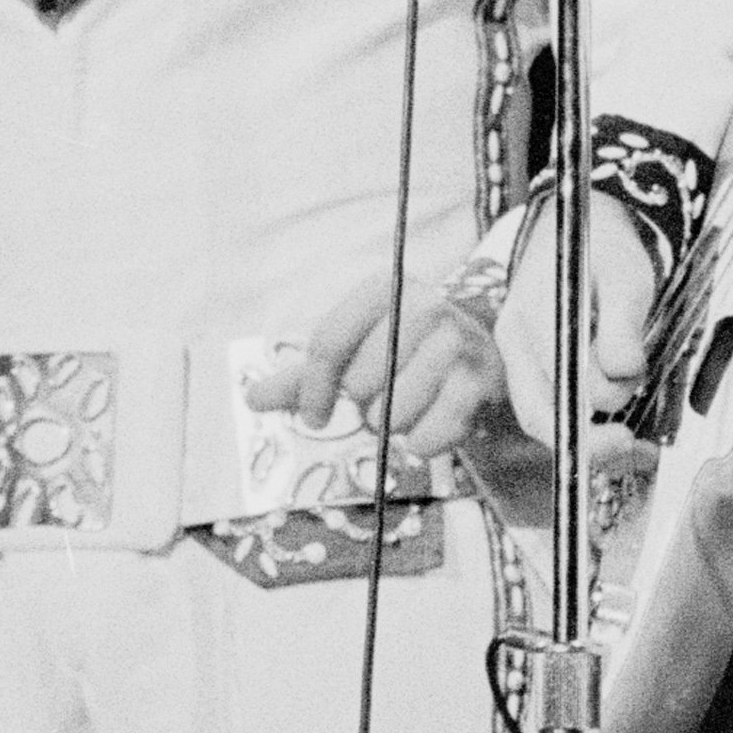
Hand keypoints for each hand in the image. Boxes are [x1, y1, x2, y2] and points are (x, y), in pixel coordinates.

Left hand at [249, 278, 508, 466]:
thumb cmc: (405, 351)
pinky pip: (427, 437)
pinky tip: (433, 423)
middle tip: (385, 397)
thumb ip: (304, 376)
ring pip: (392, 414)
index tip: (311, 419)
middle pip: (359, 384)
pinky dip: (422, 443)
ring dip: (394, 424)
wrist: (482, 350)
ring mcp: (457, 340)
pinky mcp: (480, 381)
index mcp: (384, 289)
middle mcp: (424, 305)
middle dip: (365, 404)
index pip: (328, 342)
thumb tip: (251, 398)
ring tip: (412, 405)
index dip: (312, 389)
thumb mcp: (356, 352)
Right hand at [489, 202, 665, 444]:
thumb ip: (623, 327)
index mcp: (533, 315)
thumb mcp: (626, 276)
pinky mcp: (530, 364)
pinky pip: (547, 407)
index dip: (596, 412)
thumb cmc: (603, 248)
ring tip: (627, 441)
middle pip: (538, 414)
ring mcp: (518, 354)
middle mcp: (516, 340)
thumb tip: (623, 371)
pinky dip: (578, 423)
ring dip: (584, 434)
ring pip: (540, 417)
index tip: (626, 435)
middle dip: (587, 436)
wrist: (580, 229)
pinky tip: (610, 429)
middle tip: (630, 442)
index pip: (562, 381)